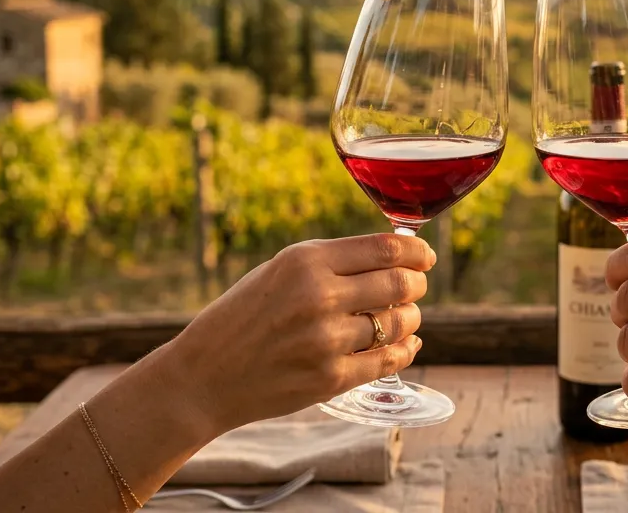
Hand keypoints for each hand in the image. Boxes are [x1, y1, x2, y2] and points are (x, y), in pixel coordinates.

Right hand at [160, 234, 433, 435]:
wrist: (203, 377)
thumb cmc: (243, 317)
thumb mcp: (280, 271)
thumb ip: (332, 262)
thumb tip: (394, 257)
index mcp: (304, 261)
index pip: (385, 249)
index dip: (416, 252)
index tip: (425, 256)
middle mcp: (318, 296)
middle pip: (399, 283)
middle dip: (416, 283)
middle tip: (416, 286)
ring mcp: (326, 340)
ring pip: (400, 322)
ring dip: (411, 318)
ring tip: (403, 317)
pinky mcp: (331, 378)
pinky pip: (389, 360)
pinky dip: (406, 350)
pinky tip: (406, 344)